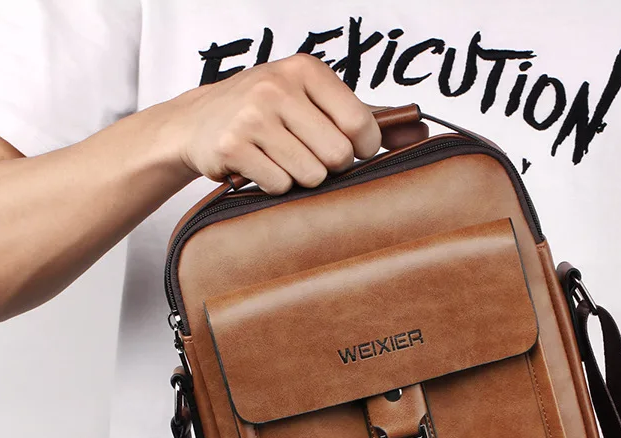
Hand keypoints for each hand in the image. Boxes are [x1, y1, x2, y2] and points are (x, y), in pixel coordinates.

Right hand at [164, 53, 421, 193]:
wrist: (198, 122)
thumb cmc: (266, 111)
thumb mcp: (312, 100)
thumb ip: (367, 116)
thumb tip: (422, 131)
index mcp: (305, 70)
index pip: (360, 124)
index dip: (362, 149)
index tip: (349, 149)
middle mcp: (278, 87)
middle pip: (338, 156)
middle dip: (328, 165)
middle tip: (305, 152)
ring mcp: (253, 116)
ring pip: (311, 175)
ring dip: (300, 177)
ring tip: (280, 158)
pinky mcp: (233, 146)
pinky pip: (280, 185)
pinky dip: (274, 185)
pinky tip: (260, 166)